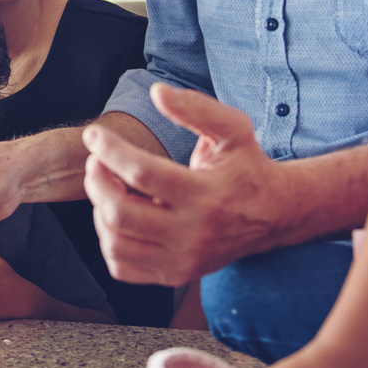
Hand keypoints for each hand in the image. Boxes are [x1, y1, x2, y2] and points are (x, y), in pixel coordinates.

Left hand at [82, 84, 283, 286]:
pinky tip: (118, 216)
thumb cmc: (247, 166)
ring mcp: (183, 260)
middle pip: (121, 212)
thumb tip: (157, 92)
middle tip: (97, 162)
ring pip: (116, 243)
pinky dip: (108, 240)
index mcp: (207, 195)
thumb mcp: (233, 129)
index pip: (143, 172)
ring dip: (99, 211)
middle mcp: (194, 234)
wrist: (274, 214)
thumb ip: (197, 108)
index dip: (110, 150)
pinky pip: (122, 266)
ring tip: (108, 187)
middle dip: (97, 181)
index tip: (94, 135)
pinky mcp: (175, 275)